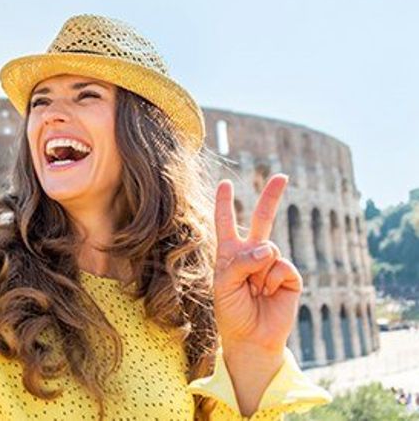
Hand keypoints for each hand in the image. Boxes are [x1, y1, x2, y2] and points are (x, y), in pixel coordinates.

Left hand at [213, 174, 301, 355]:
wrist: (250, 337)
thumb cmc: (231, 311)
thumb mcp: (223, 284)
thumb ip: (240, 262)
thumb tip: (268, 249)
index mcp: (230, 253)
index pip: (226, 223)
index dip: (224, 203)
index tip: (225, 183)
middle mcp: (252, 254)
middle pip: (262, 220)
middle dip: (271, 197)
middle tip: (282, 176)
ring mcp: (272, 264)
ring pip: (269, 248)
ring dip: (259, 270)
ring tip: (255, 290)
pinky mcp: (290, 277)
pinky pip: (282, 265)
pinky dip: (273, 279)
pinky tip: (269, 293)